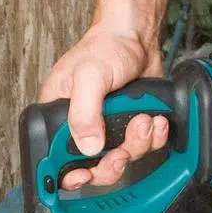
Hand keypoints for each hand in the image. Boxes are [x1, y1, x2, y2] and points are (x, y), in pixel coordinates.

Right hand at [40, 21, 169, 189]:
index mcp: (59, 116)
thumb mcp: (88, 76)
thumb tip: (88, 146)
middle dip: (112, 163)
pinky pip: (144, 147)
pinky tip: (155, 120)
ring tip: (143, 120)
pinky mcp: (129, 127)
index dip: (70, 174)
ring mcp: (108, 129)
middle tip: (121, 151)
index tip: (84, 175)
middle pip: (94, 168)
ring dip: (138, 144)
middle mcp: (82, 127)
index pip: (57, 158)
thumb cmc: (105, 46)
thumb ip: (84, 113)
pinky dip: (153, 137)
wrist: (136, 36)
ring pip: (123, 158)